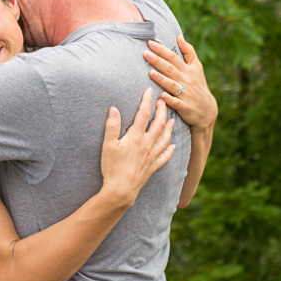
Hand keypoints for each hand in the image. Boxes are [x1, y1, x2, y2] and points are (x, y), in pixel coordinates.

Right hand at [99, 90, 175, 209]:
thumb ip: (112, 126)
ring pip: (165, 138)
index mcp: (135, 137)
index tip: (149, 91)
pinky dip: (170, 150)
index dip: (146, 101)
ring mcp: (152, 156)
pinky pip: (165, 156)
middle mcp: (147, 144)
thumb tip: (114, 109)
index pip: (143, 114)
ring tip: (171, 119)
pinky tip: (173, 146)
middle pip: (158, 123)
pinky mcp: (153, 166)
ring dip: (169, 127)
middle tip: (164, 100)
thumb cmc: (111, 167)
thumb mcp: (107, 145)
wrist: (121, 189)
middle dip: (162, 110)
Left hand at [145, 37, 216, 132]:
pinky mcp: (185, 107)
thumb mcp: (197, 67)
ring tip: (150, 72)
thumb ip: (188, 52)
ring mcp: (185, 94)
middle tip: (144, 52)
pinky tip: (162, 95)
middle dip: (157, 60)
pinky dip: (170, 100)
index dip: (162, 50)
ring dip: (161, 79)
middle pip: (170, 69)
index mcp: (187, 70)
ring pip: (172, 85)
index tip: (150, 42)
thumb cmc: (198, 85)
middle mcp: (186, 80)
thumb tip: (179, 37)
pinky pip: (176, 103)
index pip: (173, 57)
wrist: (207, 110)